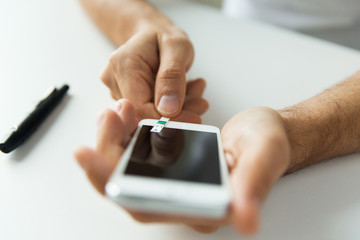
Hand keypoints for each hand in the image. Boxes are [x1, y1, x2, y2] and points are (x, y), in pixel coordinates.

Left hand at [75, 104, 291, 234]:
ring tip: (115, 111)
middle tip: (106, 118)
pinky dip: (127, 135)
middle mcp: (183, 199)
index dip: (113, 184)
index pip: (147, 206)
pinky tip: (125, 114)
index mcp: (203, 207)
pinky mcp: (172, 163)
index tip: (87, 154)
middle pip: (128, 188)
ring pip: (130, 170)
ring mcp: (175, 181)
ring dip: (115, 142)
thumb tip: (246, 220)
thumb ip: (253, 185)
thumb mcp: (264, 156)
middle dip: (107, 154)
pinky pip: (140, 154)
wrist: (265, 133)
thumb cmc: (268, 144)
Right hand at [101, 27, 202, 121]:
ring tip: (195, 91)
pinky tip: (186, 93)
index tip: (194, 118)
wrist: (153, 35)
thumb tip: (169, 109)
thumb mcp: (177, 47)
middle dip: (179, 114)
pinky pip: (153, 112)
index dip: (168, 119)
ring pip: (152, 116)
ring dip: (180, 110)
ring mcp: (119, 92)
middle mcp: (115, 81)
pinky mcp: (129, 99)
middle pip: (146, 115)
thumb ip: (173, 76)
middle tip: (201, 103)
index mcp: (123, 65)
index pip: (141, 108)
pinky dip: (175, 107)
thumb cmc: (162, 37)